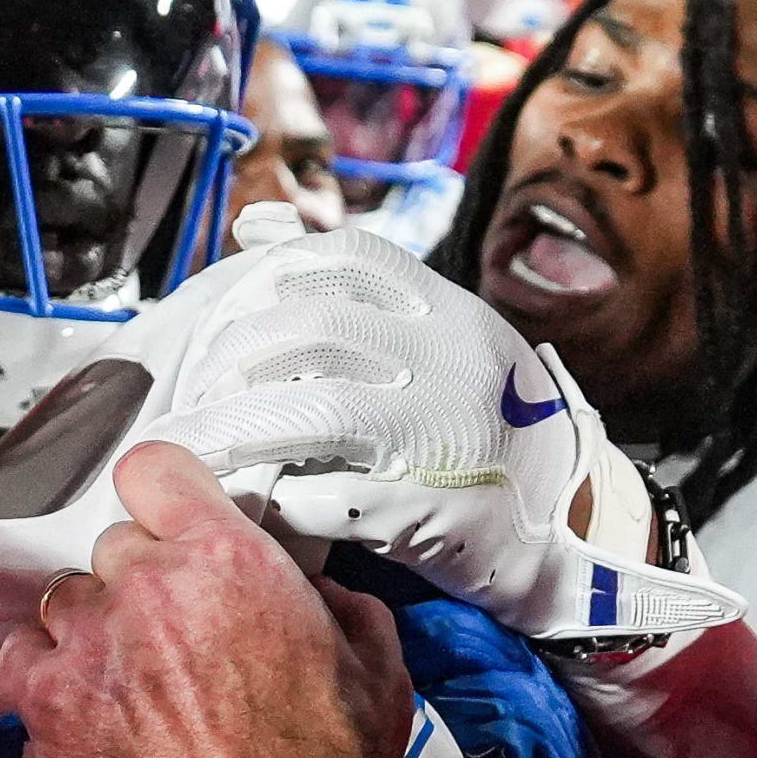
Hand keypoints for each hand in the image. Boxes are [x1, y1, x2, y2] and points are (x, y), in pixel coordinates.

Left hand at [1, 441, 396, 757]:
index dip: (165, 493)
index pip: (155, 469)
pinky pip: (22, 656)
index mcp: (227, 559)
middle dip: (146, 578)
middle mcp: (146, 586)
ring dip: (95, 625)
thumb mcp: (376, 671)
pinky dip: (47, 671)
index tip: (173, 517)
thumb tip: (313, 592)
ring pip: (66, 598)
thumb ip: (338, 606)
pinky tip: (84, 702)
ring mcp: (87, 645)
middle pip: (116, 545)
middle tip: (178, 630)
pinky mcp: (47, 707)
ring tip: (130, 675)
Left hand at [120, 225, 745, 647]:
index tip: (228, 314)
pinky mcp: (419, 509)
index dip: (268, 277)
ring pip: (306, 410)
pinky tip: (242, 498)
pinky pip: (321, 495)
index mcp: (452, 315)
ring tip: (191, 444)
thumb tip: (256, 232)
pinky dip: (271, 495)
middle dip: (229, 357)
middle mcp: (447, 362)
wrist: (564, 525)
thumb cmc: (487, 428)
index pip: (347, 257)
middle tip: (192, 389)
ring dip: (231, 428)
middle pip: (308, 331)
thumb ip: (363, 295)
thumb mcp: (446, 342)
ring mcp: (435, 434)